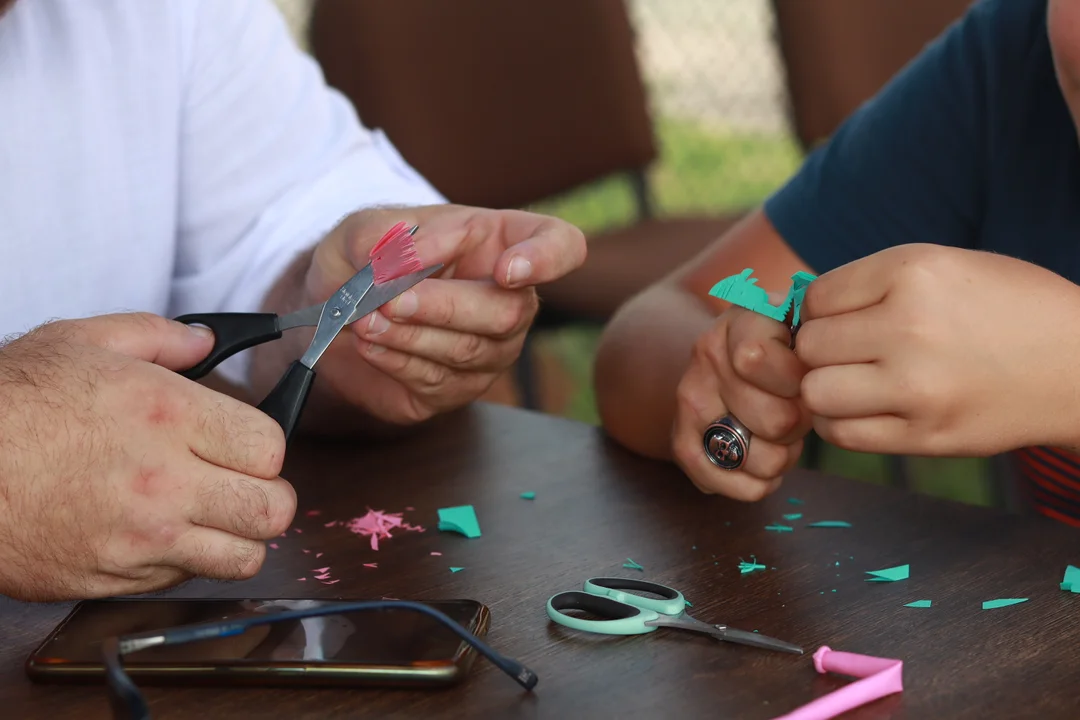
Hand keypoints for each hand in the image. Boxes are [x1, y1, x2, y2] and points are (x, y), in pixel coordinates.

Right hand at [0, 314, 295, 600]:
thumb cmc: (10, 404)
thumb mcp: (82, 342)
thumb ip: (160, 336)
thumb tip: (207, 341)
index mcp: (169, 415)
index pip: (271, 449)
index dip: (266, 448)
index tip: (248, 445)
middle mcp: (166, 481)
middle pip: (273, 511)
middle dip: (268, 498)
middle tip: (244, 485)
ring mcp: (142, 538)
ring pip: (243, 559)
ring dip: (237, 537)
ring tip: (211, 515)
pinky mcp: (117, 578)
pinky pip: (185, 579)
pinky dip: (186, 560)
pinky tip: (159, 531)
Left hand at [302, 205, 585, 423]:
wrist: (335, 310)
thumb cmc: (369, 259)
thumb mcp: (368, 229)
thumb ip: (391, 240)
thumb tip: (411, 263)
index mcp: (505, 242)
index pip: (561, 246)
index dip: (547, 258)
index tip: (507, 270)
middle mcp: (511, 300)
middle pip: (508, 312)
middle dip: (444, 306)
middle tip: (390, 299)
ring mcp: (491, 350)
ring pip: (470, 351)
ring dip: (411, 335)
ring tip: (365, 318)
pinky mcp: (458, 388)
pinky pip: (439, 381)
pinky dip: (398, 360)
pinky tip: (370, 343)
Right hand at [672, 304, 811, 499]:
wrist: (727, 355)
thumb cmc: (786, 348)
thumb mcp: (806, 327)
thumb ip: (820, 344)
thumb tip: (830, 380)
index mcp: (742, 320)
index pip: (758, 359)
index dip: (798, 381)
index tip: (805, 378)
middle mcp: (707, 356)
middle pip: (774, 420)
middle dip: (799, 425)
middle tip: (796, 412)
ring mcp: (690, 399)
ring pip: (759, 458)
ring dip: (782, 458)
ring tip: (780, 438)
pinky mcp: (681, 439)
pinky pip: (727, 482)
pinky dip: (755, 485)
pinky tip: (762, 466)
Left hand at [797, 244, 1079, 454]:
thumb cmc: (1006, 308)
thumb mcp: (944, 267)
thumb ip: (872, 286)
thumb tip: (797, 314)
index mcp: (914, 272)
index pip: (816, 297)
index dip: (821, 310)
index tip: (844, 319)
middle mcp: (911, 327)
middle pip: (810, 346)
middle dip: (820, 350)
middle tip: (849, 353)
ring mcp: (918, 387)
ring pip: (815, 393)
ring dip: (824, 389)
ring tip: (854, 382)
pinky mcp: (926, 435)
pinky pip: (842, 433)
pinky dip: (842, 423)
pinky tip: (867, 408)